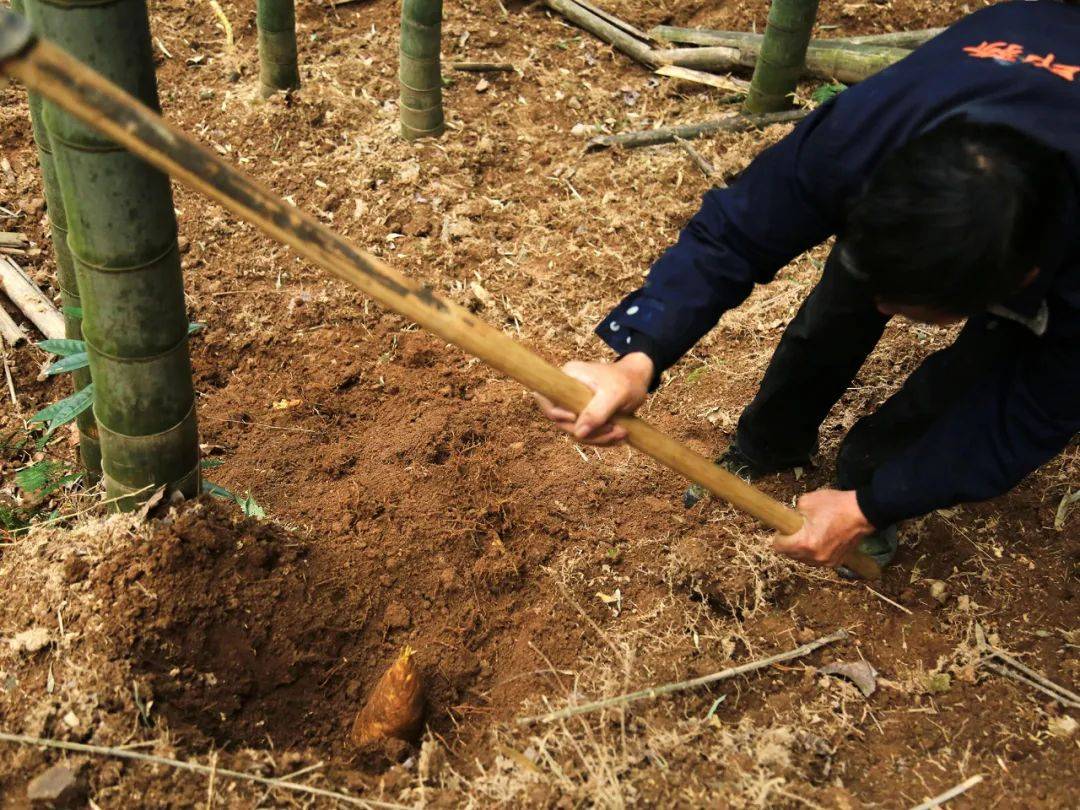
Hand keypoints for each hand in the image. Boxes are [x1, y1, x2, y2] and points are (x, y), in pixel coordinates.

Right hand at [534, 353, 653, 445]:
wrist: (638, 380)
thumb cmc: (628, 381)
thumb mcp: (615, 394)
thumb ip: (597, 412)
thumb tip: (578, 433)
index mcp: (567, 378)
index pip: (546, 399)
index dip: (556, 414)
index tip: (575, 417)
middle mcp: (566, 392)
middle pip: (563, 422)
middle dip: (588, 432)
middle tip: (615, 430)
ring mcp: (574, 405)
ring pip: (576, 431)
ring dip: (598, 438)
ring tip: (622, 432)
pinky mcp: (584, 416)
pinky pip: (586, 434)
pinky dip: (602, 438)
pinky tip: (618, 435)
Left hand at [773, 489, 873, 566]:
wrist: (862, 513)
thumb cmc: (835, 506)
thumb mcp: (806, 502)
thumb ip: (793, 513)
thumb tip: (789, 519)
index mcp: (805, 543)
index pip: (779, 547)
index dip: (778, 537)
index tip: (783, 529)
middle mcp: (814, 557)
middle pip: (791, 555)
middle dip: (790, 543)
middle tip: (796, 530)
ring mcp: (826, 562)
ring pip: (804, 559)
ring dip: (802, 549)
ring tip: (810, 534)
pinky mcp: (836, 562)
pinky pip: (817, 560)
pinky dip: (815, 552)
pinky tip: (820, 540)